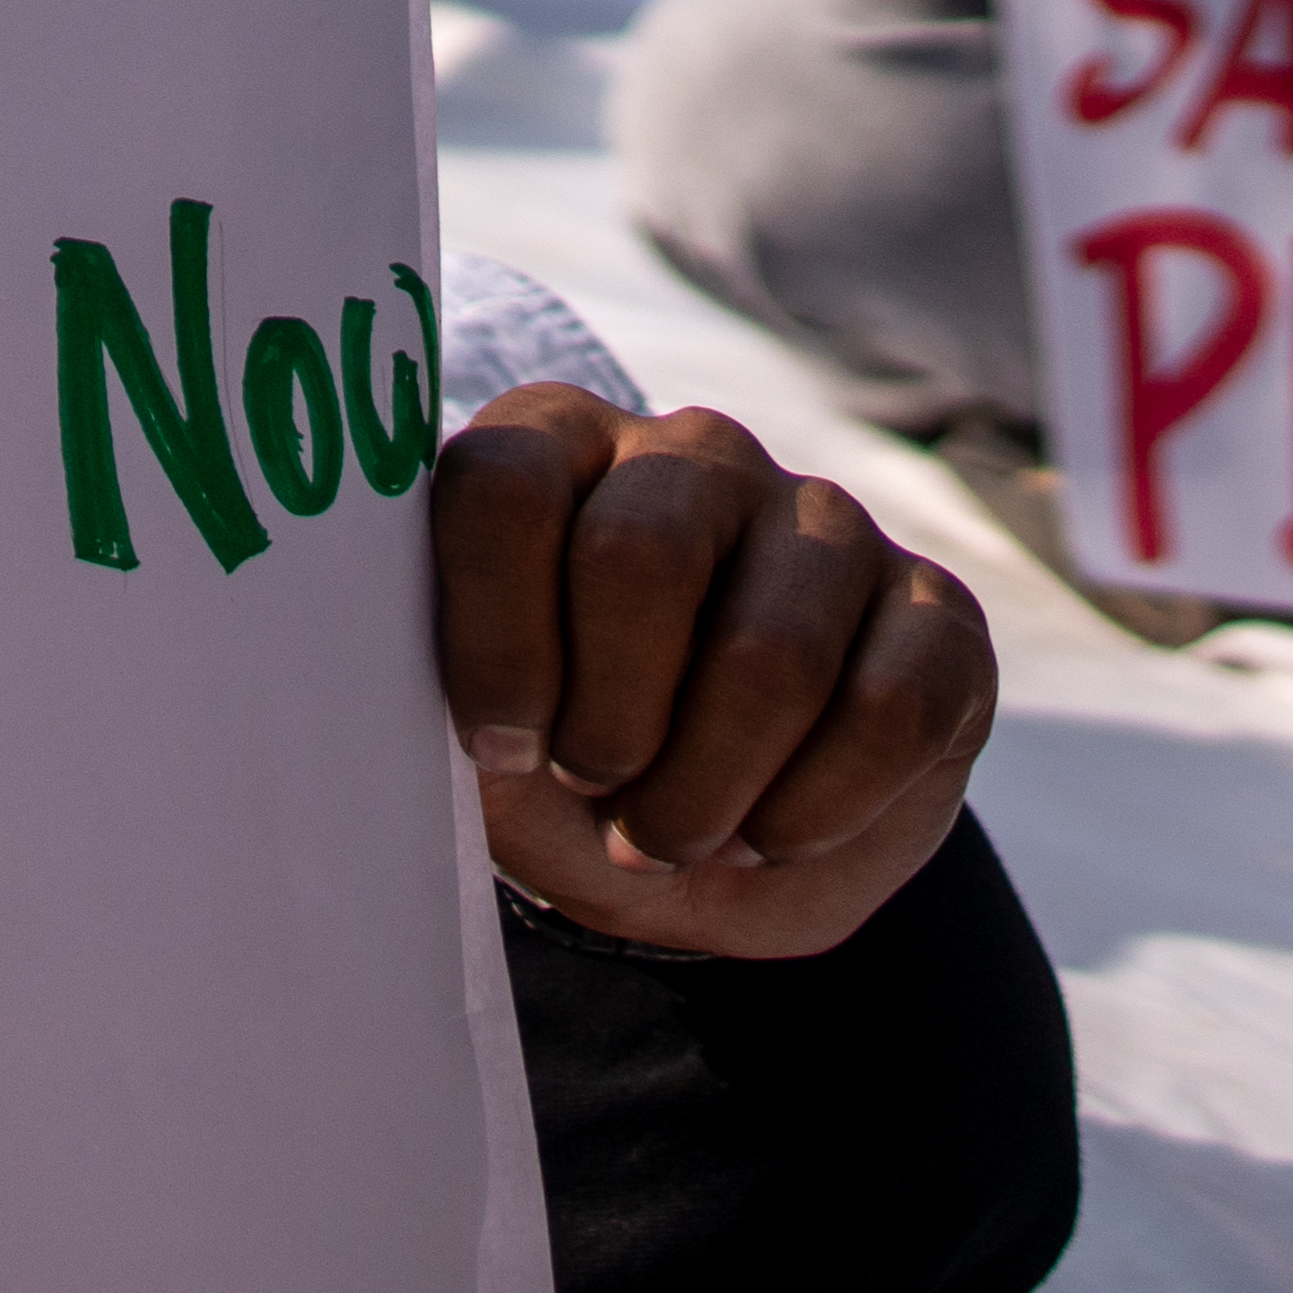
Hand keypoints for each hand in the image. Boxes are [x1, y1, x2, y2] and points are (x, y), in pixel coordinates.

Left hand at [431, 391, 998, 959]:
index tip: (501, 748)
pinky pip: (888, 711)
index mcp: (555, 447)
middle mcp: (691, 455)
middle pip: (640, 555)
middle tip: (598, 793)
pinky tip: (768, 832)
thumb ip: (425, 695)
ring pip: (769, 651)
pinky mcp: (936, 609)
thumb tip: (357, 685)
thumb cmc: (569, 770)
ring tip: (669, 836)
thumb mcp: (484, 745)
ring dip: (707, 790)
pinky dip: (812, 810)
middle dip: (610, 720)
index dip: (493, 633)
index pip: (504, 484)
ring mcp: (824, 522)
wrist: (720, 844)